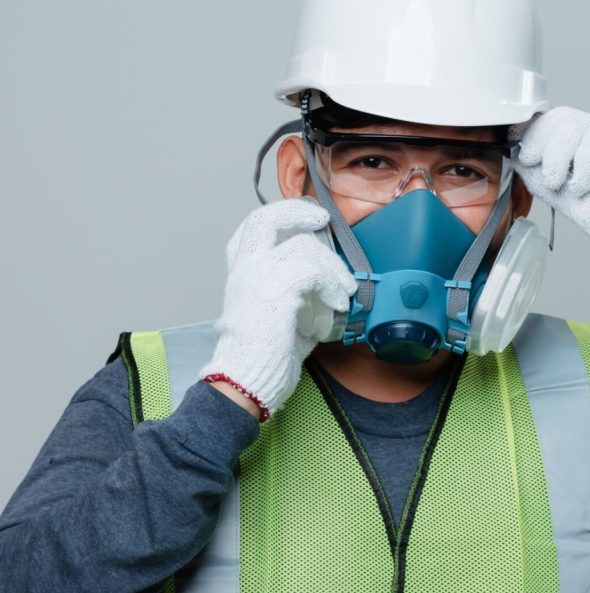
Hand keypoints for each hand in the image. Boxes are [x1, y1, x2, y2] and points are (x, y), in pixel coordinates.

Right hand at [200, 198, 356, 419]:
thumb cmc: (265, 356)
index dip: (284, 213)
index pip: (254, 227)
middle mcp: (244, 270)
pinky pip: (313, 272)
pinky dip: (332, 285)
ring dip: (333, 266)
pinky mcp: (274, 292)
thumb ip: (299, 294)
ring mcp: (256, 278)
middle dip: (298, 212)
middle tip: (324, 221)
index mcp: (242, 273)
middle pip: (264, 219)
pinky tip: (338, 303)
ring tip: (344, 289)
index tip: (310, 218)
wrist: (246, 381)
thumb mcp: (283, 314)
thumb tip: (330, 287)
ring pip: (302, 247)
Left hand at [513, 106, 589, 261]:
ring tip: (563, 183)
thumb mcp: (563, 199)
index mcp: (575, 152)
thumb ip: (540, 176)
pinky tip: (586, 184)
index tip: (520, 152)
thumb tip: (516, 156)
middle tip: (538, 167)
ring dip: (558, 155)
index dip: (530, 132)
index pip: (549, 126)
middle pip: (558, 118)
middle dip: (540, 142)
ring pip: (571, 122)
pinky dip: (584, 164)